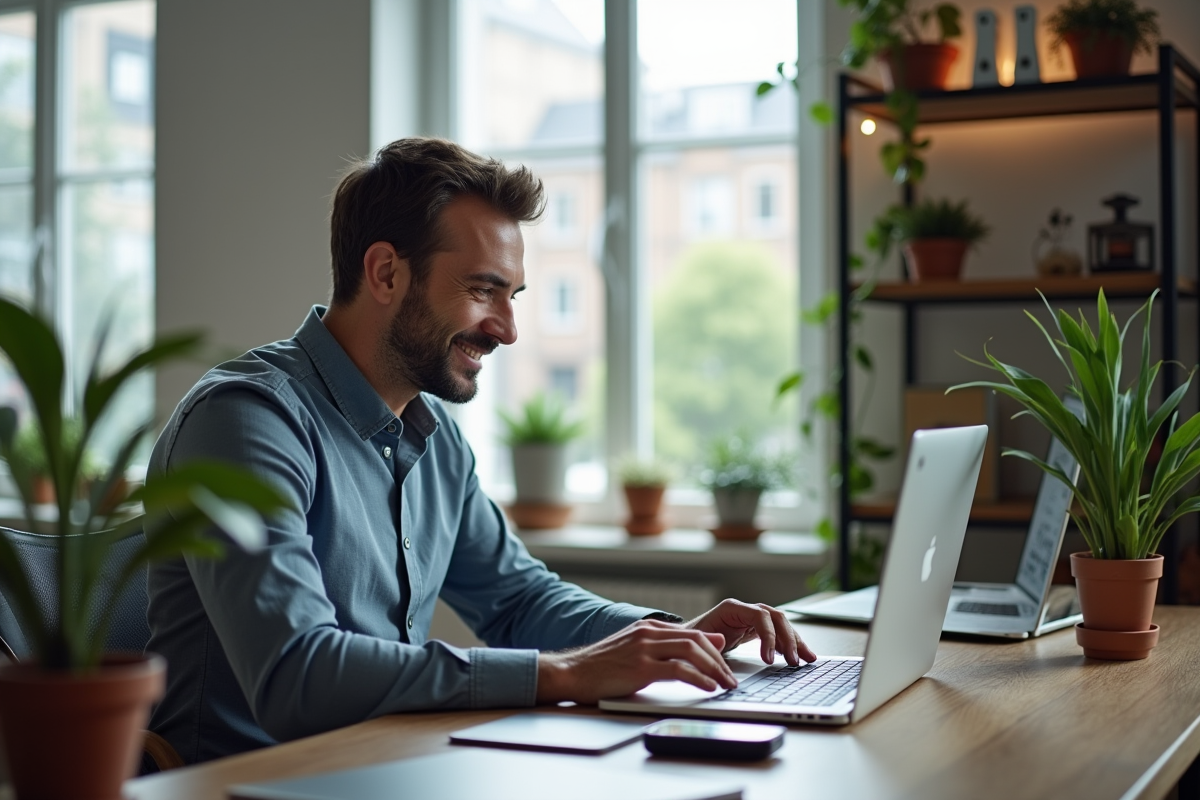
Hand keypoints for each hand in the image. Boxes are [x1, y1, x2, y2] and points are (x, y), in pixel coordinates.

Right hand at [536, 620, 738, 703]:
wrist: (571, 672)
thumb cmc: (601, 667)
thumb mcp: (634, 651)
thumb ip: (663, 648)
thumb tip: (694, 647)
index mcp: (648, 627)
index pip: (692, 633)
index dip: (714, 649)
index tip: (725, 666)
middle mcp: (648, 633)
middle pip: (696, 640)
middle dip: (719, 660)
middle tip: (731, 678)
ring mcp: (644, 648)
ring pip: (692, 651)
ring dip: (714, 669)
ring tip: (725, 684)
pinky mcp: (640, 667)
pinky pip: (678, 670)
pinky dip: (699, 678)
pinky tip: (708, 688)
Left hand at [685, 599, 816, 666]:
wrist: (686, 639)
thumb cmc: (690, 639)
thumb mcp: (698, 640)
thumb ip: (708, 641)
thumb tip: (719, 643)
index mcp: (732, 608)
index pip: (760, 615)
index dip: (768, 636)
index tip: (769, 659)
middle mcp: (745, 610)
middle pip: (776, 618)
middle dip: (788, 639)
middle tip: (794, 661)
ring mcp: (752, 618)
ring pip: (781, 625)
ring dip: (795, 641)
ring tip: (807, 659)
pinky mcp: (755, 629)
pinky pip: (777, 633)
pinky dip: (789, 644)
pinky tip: (797, 655)